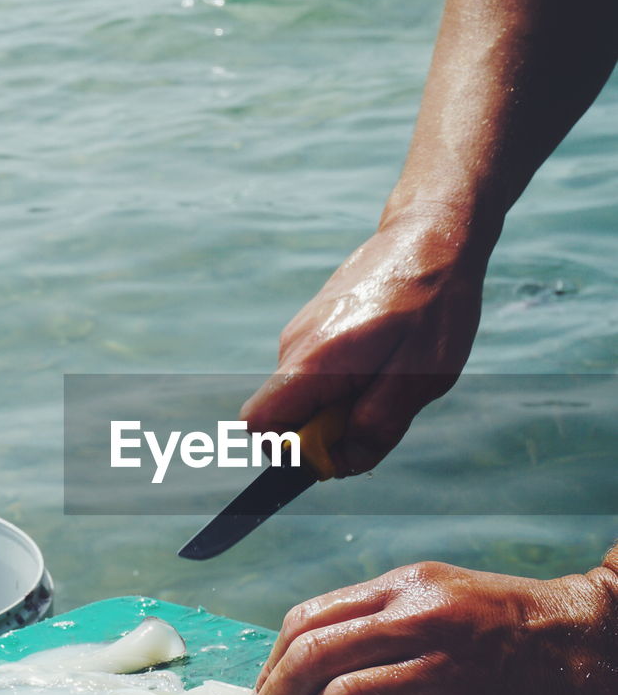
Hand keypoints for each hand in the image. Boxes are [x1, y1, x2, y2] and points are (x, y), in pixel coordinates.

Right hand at [241, 207, 489, 474]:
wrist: (431, 232)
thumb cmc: (434, 302)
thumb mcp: (423, 376)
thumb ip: (379, 423)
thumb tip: (344, 462)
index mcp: (315, 362)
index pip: (259, 424)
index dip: (293, 450)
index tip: (341, 443)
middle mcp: (294, 346)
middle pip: (285, 417)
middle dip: (329, 430)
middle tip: (384, 404)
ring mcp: (300, 333)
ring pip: (305, 397)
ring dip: (343, 404)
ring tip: (391, 372)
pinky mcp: (314, 326)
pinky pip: (317, 375)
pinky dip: (347, 381)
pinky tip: (386, 355)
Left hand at [247, 560, 617, 694]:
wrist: (599, 649)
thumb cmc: (511, 625)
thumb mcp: (440, 594)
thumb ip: (375, 618)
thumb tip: (303, 665)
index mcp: (407, 588)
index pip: (307, 622)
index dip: (270, 666)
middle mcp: (422, 623)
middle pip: (314, 663)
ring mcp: (448, 675)